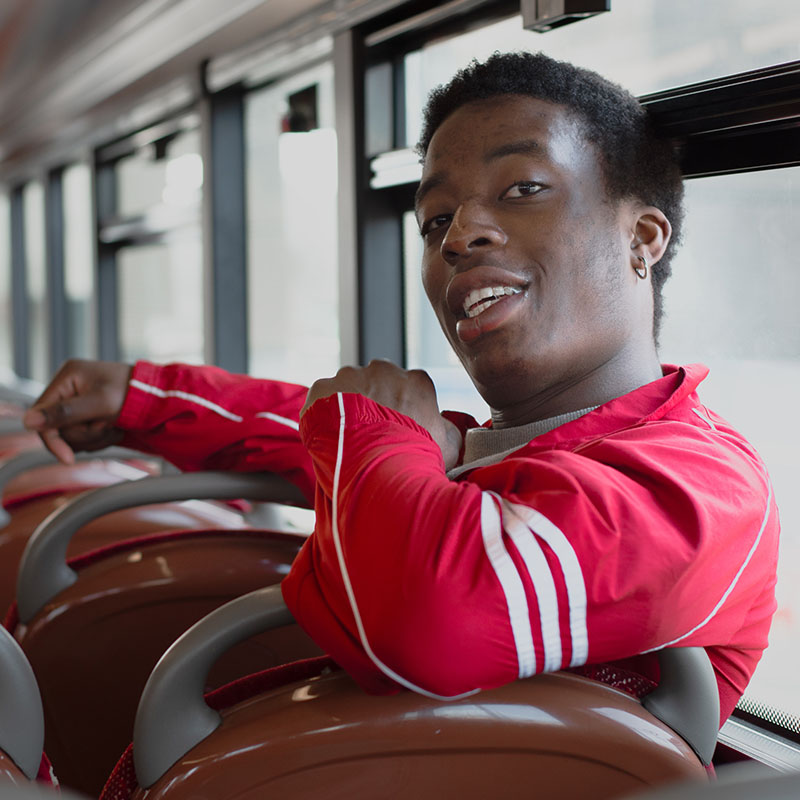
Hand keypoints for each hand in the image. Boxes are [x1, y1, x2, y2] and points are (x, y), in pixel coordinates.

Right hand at [23, 359, 132, 463]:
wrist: (161, 397)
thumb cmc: (134, 393)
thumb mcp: (99, 403)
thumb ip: (64, 413)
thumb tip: (28, 422)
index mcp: (68, 377)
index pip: (43, 414)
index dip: (53, 439)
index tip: (68, 459)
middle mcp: (70, 388)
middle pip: (58, 428)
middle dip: (84, 434)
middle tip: (106, 425)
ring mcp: (79, 402)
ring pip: (73, 435)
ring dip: (95, 437)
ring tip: (114, 426)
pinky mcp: (89, 414)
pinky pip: (85, 436)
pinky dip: (101, 437)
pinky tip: (116, 429)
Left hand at [302, 360, 462, 470]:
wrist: (375, 463)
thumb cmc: (415, 455)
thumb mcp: (450, 446)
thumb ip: (450, 431)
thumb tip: (448, 430)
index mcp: (416, 380)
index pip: (411, 388)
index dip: (405, 409)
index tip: (399, 428)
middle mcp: (383, 370)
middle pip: (377, 381)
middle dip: (374, 401)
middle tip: (371, 432)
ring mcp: (350, 376)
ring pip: (347, 387)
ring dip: (346, 406)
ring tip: (347, 436)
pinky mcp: (323, 388)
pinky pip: (320, 398)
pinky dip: (322, 413)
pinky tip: (327, 434)